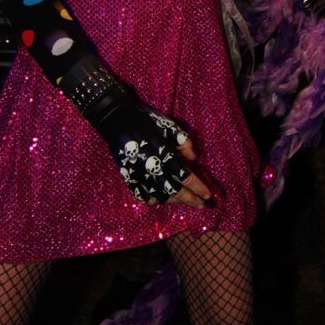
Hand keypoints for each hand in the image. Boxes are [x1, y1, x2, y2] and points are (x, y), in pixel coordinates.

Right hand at [94, 98, 212, 207]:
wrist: (116, 119)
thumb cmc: (146, 120)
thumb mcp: (168, 124)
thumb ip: (183, 141)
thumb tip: (195, 158)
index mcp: (162, 152)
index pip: (184, 175)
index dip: (197, 187)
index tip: (208, 195)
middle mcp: (150, 166)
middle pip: (173, 190)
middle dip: (189, 199)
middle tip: (202, 205)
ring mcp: (138, 174)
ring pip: (158, 196)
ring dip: (173, 201)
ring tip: (185, 201)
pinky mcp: (127, 176)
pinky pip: (140, 195)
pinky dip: (152, 200)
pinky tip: (161, 200)